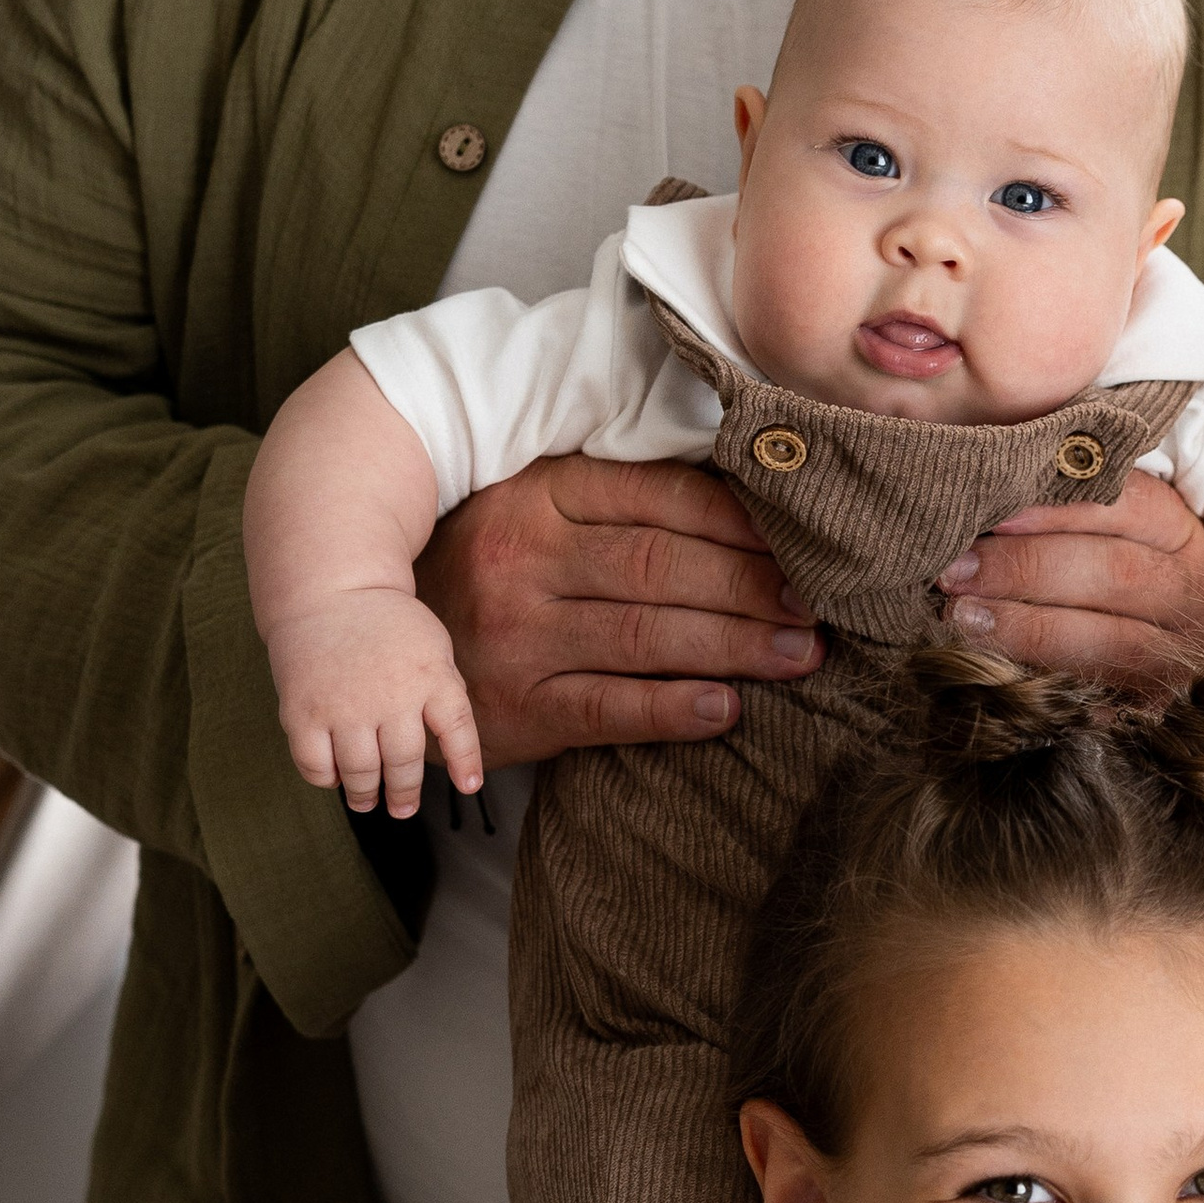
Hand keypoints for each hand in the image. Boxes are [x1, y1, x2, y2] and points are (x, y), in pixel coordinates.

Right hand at [271, 593, 481, 816]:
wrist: (328, 589)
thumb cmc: (388, 625)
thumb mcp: (432, 647)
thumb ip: (443, 694)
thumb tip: (458, 752)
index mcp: (430, 677)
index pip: (457, 730)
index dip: (465, 762)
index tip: (469, 786)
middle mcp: (389, 696)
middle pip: (404, 763)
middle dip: (404, 793)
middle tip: (403, 807)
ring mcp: (344, 706)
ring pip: (360, 772)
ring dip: (366, 795)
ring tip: (367, 802)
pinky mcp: (303, 712)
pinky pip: (315, 764)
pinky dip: (325, 779)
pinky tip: (333, 777)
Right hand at [418, 453, 823, 769]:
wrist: (386, 646)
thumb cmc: (490, 568)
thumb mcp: (536, 510)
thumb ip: (618, 503)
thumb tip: (750, 510)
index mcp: (539, 493)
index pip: (659, 498)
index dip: (739, 524)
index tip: (801, 545)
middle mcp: (524, 558)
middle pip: (660, 566)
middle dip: (752, 588)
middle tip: (817, 609)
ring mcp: (517, 634)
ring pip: (644, 635)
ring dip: (735, 646)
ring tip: (800, 656)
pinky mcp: (515, 707)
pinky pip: (608, 707)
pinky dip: (673, 709)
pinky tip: (727, 709)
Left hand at [935, 480, 1203, 680]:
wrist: (1187, 650)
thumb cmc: (1126, 570)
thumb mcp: (1116, 529)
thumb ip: (1068, 507)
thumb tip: (988, 493)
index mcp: (1179, 532)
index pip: (1130, 504)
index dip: (1061, 508)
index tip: (995, 513)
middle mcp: (1193, 592)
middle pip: (1117, 573)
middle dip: (1028, 569)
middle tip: (956, 571)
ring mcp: (1184, 654)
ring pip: (1115, 642)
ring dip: (1030, 629)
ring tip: (963, 619)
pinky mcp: (1162, 705)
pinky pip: (1109, 699)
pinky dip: (1054, 686)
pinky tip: (999, 676)